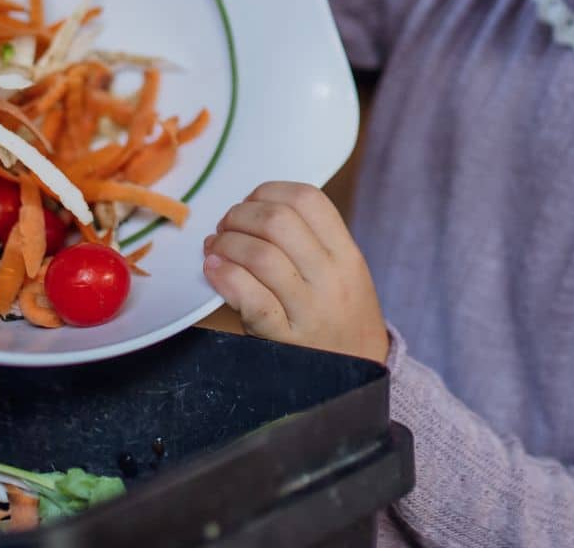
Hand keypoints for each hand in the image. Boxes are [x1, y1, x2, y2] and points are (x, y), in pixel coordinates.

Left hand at [203, 181, 388, 363]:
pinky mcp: (285, 340)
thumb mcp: (344, 275)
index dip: (269, 191)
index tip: (251, 202)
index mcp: (347, 255)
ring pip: (261, 255)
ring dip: (226, 243)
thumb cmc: (341, 319)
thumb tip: (253, 208)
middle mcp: (332, 278)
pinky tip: (214, 270)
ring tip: (215, 247)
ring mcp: (309, 311)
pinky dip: (224, 277)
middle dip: (240, 215)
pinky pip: (250, 298)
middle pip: (278, 220)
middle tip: (226, 226)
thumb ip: (311, 241)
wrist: (359, 382)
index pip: (308, 199)